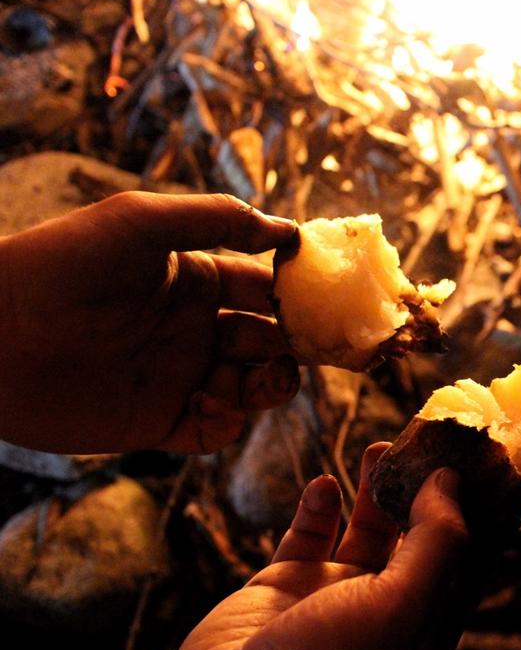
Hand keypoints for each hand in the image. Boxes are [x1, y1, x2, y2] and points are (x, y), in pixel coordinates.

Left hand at [0, 191, 300, 453]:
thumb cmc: (62, 265)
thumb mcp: (141, 222)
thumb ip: (218, 219)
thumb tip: (288, 229)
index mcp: (196, 279)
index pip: (267, 285)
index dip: (300, 290)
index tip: (329, 293)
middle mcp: (195, 328)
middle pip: (272, 339)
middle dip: (300, 341)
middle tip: (320, 344)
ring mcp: (179, 375)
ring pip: (254, 387)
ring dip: (274, 384)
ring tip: (270, 378)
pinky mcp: (158, 421)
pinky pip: (214, 430)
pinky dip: (228, 421)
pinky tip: (215, 402)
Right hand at [149, 443, 471, 649]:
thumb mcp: (403, 607)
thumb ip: (436, 543)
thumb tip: (449, 482)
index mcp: (424, 626)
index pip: (458, 556)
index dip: (467, 508)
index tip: (475, 458)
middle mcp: (382, 611)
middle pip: (414, 535)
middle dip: (421, 488)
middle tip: (424, 440)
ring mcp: (332, 597)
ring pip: (364, 528)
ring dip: (373, 488)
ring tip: (381, 448)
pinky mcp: (284, 587)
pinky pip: (309, 535)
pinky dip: (319, 506)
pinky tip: (324, 484)